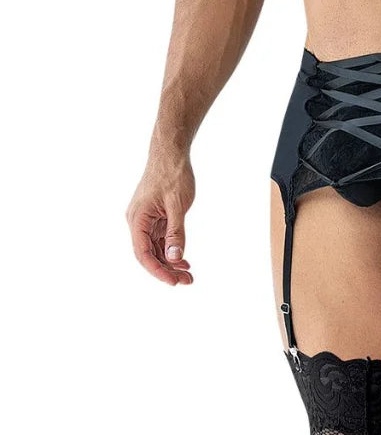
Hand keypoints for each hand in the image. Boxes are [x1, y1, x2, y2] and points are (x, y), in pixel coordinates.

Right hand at [126, 149, 195, 284]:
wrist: (170, 153)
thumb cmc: (172, 175)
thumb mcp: (178, 206)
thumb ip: (176, 233)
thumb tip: (173, 257)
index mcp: (138, 218)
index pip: (143, 253)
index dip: (157, 270)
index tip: (174, 282)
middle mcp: (137, 221)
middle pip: (148, 254)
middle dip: (166, 270)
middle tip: (187, 281)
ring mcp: (145, 220)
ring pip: (155, 249)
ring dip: (170, 263)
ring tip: (188, 275)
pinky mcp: (154, 218)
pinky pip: (159, 240)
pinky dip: (171, 251)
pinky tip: (183, 260)